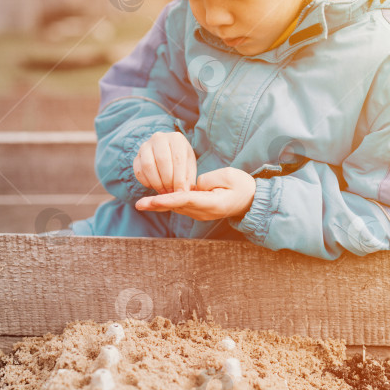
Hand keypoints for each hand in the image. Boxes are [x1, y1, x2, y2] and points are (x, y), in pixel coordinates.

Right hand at [132, 131, 196, 193]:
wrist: (167, 154)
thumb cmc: (181, 161)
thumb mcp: (189, 167)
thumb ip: (188, 179)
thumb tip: (183, 192)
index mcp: (176, 138)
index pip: (177, 158)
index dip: (179, 178)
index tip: (181, 192)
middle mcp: (159, 138)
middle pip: (162, 161)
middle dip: (167, 181)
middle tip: (172, 192)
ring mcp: (145, 146)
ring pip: (148, 166)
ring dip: (156, 183)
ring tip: (164, 192)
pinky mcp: (136, 157)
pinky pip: (139, 172)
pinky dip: (147, 183)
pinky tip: (155, 187)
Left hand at [135, 167, 256, 220]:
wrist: (251, 200)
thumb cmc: (241, 185)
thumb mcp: (228, 176)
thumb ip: (206, 180)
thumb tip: (191, 185)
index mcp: (212, 203)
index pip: (186, 199)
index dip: (168, 199)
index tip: (153, 200)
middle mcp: (203, 212)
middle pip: (177, 206)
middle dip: (157, 205)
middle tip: (138, 204)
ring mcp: (201, 213)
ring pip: (177, 208)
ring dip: (159, 206)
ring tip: (141, 204)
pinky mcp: (198, 211)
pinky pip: (180, 207)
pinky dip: (167, 204)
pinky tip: (153, 202)